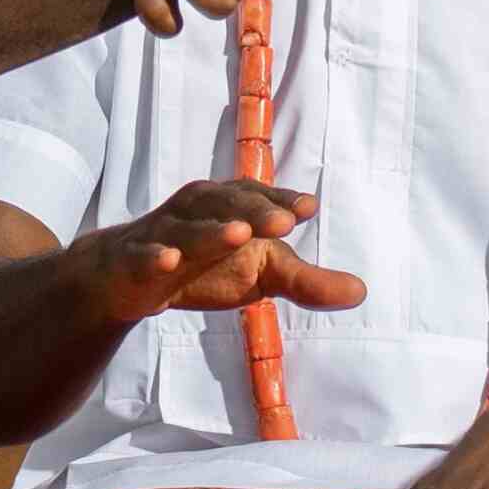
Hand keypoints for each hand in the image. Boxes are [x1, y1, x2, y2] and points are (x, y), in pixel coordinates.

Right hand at [79, 178, 369, 322]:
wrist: (127, 276)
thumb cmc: (204, 265)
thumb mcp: (259, 274)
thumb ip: (306, 281)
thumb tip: (362, 291)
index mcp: (229, 205)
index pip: (258, 197)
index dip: (280, 201)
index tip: (308, 208)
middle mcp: (196, 210)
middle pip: (225, 203)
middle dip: (253, 210)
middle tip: (284, 223)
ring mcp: (163, 233)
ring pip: (187, 227)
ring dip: (210, 230)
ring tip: (238, 235)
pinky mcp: (135, 260)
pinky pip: (144, 255)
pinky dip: (155, 255)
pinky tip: (169, 261)